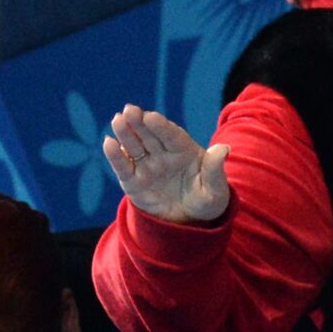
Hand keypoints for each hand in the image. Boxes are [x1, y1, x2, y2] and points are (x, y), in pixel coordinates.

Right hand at [103, 104, 230, 224]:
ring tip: (117, 120)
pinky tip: (108, 143)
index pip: (172, 136)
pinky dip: (115, 155)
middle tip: (129, 110)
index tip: (151, 116)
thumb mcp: (215, 188)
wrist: (191, 221)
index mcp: (185, 151)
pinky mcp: (133, 181)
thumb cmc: (207, 200)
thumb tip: (223, 148)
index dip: (161, 126)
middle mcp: (164, 155)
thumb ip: (215, 168)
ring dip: (125, 133)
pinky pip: (123, 167)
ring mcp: (148, 166)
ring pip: (134, 146)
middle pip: (150, 136)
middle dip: (139, 122)